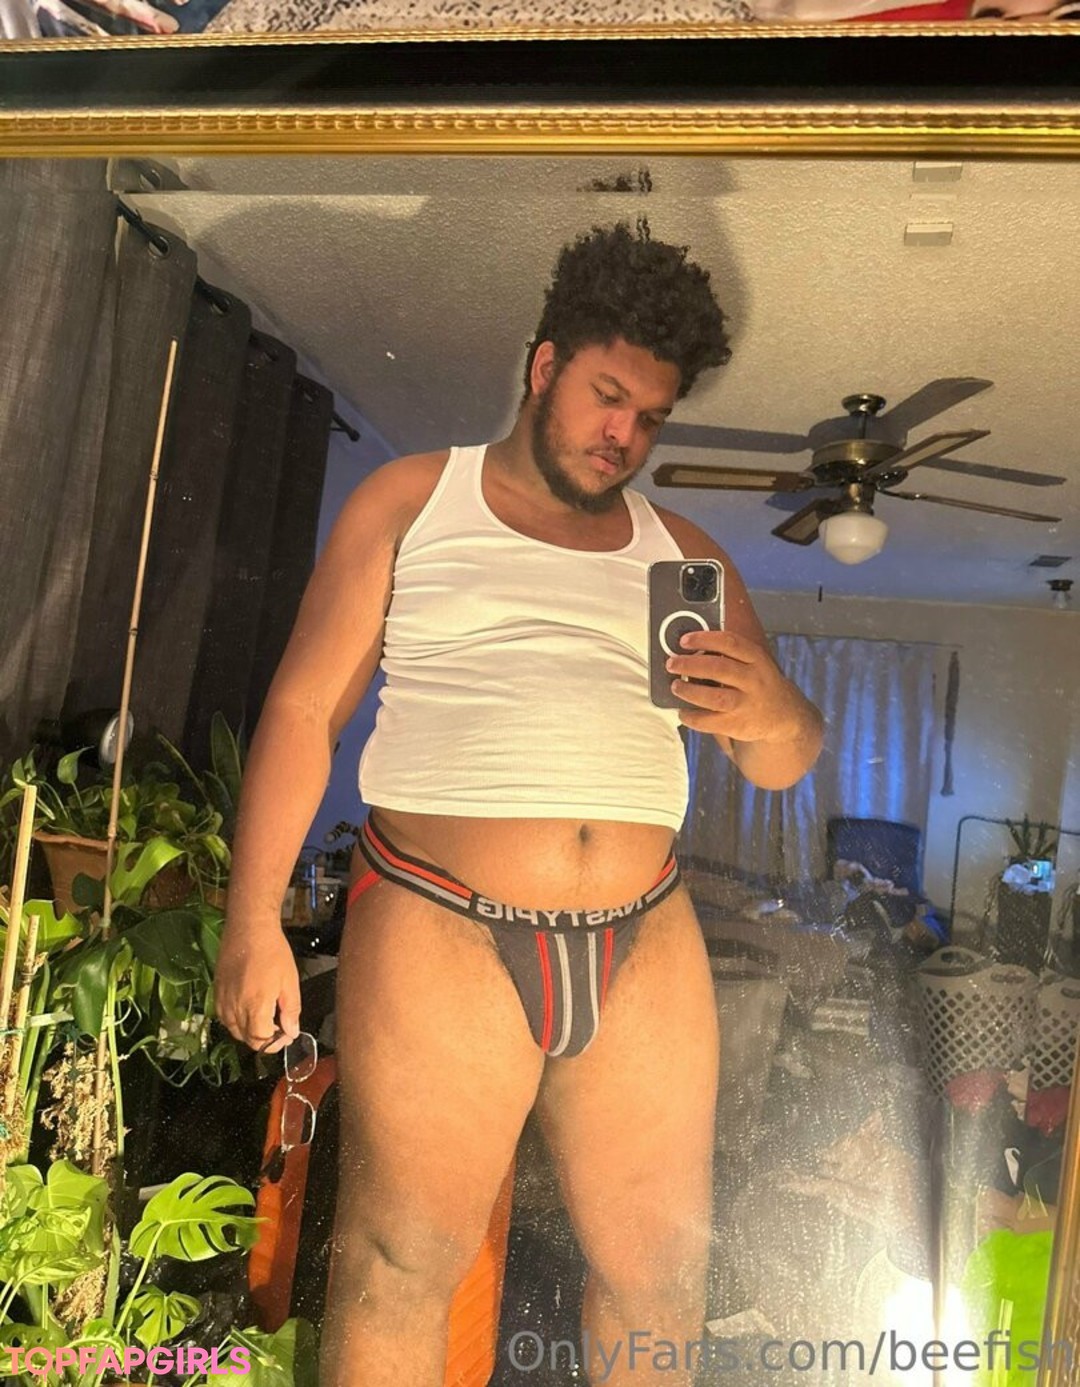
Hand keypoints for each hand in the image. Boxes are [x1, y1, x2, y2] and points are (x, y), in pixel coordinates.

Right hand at [213, 917, 300, 1053]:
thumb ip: (291, 1010)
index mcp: (255, 1005)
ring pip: (233, 1030)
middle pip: (246, 1038)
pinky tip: (248, 1009)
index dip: (275, 1042)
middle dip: (264, 1039)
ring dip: (249, 1031)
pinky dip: (236, 1021)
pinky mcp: (215, 991)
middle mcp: (235, 1006)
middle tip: (278, 1027)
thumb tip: (291, 1032)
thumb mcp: (290, 981)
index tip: (286, 1034)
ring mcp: (222, 1000)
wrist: (248, 928)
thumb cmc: (273, 952)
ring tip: (265, 1018)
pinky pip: (223, 1017)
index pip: (261, 1040)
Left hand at [665, 628, 811, 745]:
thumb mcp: (752, 662)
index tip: (684, 640)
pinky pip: (711, 722)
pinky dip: (693, 717)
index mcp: (756, 658)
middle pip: (719, 669)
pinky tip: (683, 712)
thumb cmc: (757, 682)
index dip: (705, 639)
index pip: (730, 642)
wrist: (783, 714)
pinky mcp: (739, 725)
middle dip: (690, 664)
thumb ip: (727, 654)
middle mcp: (754, 680)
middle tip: (671, 663)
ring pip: (715, 698)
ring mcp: (748, 704)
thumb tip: (689, 649)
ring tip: (675, 686)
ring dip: (690, 691)